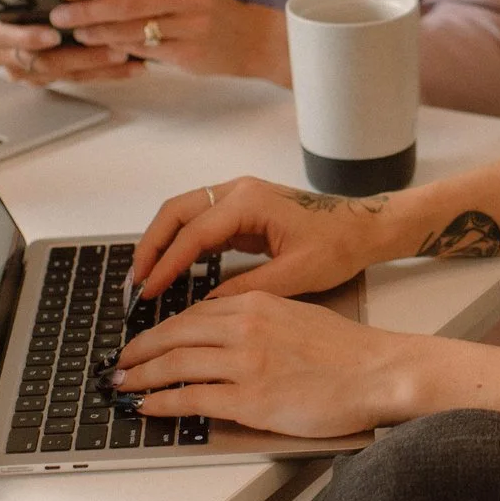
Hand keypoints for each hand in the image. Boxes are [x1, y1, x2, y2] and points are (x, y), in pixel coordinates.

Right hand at [0, 0, 142, 84]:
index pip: (10, 39)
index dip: (30, 38)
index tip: (53, 34)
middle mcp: (9, 60)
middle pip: (47, 63)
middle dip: (83, 57)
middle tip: (114, 49)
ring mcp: (28, 73)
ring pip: (67, 75)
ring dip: (101, 69)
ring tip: (131, 60)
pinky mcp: (46, 79)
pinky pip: (78, 79)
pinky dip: (106, 74)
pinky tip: (132, 67)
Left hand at [51, 0, 288, 82]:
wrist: (250, 37)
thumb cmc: (204, 8)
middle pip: (126, 2)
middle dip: (88, 10)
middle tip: (61, 15)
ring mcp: (190, 25)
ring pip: (133, 29)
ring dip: (99, 32)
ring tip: (77, 33)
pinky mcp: (190, 52)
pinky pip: (146, 50)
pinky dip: (122, 48)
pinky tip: (105, 48)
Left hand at [111, 292, 421, 437]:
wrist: (377, 371)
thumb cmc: (346, 351)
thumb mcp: (296, 317)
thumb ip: (258, 322)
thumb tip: (226, 340)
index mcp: (256, 304)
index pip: (193, 314)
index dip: (160, 329)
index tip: (145, 341)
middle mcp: (244, 328)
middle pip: (174, 336)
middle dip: (139, 351)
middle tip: (120, 364)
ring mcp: (245, 363)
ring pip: (174, 365)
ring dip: (141, 377)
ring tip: (123, 386)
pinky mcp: (250, 399)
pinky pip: (190, 398)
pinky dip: (161, 402)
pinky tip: (147, 406)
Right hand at [129, 176, 401, 302]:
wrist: (365, 228)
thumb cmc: (339, 245)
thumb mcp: (295, 275)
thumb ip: (247, 290)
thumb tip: (206, 308)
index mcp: (250, 202)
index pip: (193, 233)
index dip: (166, 263)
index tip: (148, 290)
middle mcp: (239, 192)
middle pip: (176, 212)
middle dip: (151, 245)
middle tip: (134, 282)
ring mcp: (239, 198)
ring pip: (184, 214)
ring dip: (162, 242)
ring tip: (145, 277)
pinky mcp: (242, 211)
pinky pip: (201, 223)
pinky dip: (181, 244)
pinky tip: (172, 271)